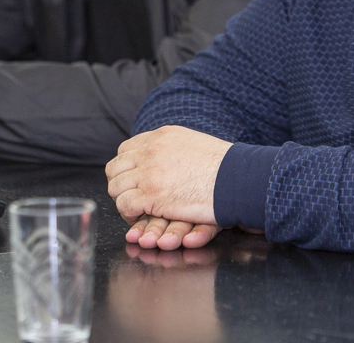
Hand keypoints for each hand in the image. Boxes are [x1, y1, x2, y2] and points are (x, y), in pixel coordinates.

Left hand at [105, 125, 231, 249]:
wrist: (237, 179)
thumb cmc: (224, 167)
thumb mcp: (194, 144)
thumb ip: (174, 148)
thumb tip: (165, 157)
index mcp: (161, 136)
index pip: (126, 150)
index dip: (127, 168)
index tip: (134, 180)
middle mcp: (150, 151)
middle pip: (116, 168)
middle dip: (121, 184)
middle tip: (130, 197)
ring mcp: (149, 173)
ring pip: (116, 186)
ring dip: (123, 199)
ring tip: (135, 210)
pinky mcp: (152, 195)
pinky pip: (124, 204)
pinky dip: (127, 213)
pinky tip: (139, 217)